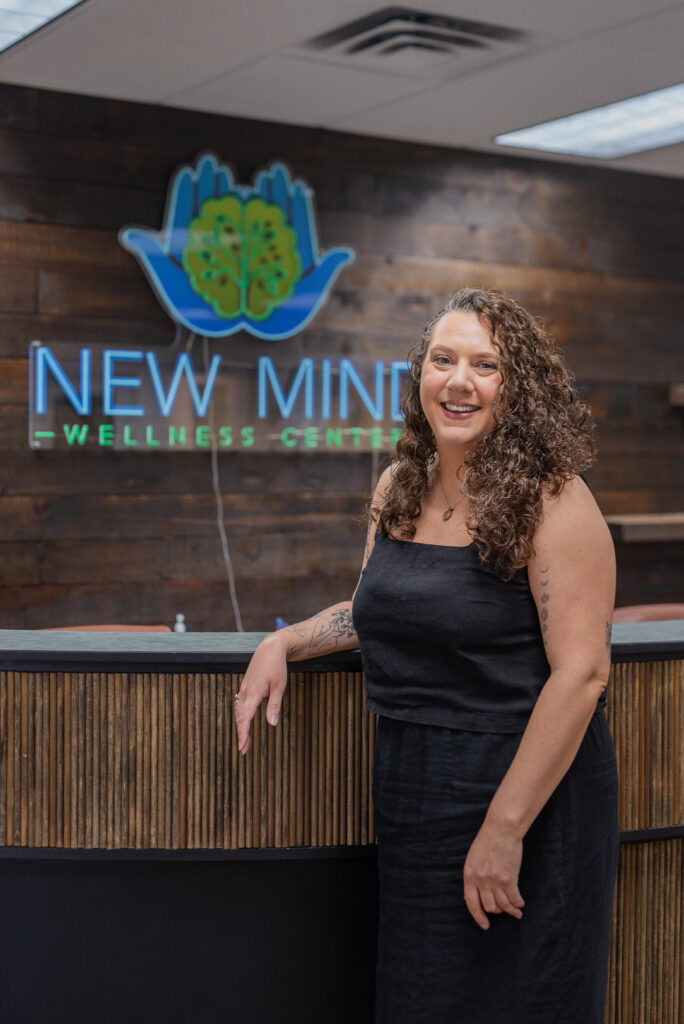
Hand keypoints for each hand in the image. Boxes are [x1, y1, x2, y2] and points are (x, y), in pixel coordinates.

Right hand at [234, 632, 287, 754]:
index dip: (243, 733)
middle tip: (244, 750)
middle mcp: (246, 691)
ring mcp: (244, 688)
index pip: (245, 718)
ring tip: (245, 741)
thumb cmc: (276, 667)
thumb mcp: (279, 687)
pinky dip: (241, 716)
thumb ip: (274, 705)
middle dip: (241, 734)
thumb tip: (272, 724)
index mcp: (253, 692)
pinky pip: (241, 704)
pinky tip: (245, 722)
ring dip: (241, 726)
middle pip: (240, 717)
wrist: (269, 649)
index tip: (242, 746)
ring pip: (239, 711)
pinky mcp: (246, 686)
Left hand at [463, 819, 524, 929]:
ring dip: (510, 910)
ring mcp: (494, 881)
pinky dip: (518, 904)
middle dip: (497, 911)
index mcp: (469, 875)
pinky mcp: (509, 879)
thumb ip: (474, 876)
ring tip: (516, 912)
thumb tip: (477, 894)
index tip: (485, 925)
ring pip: (503, 905)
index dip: (478, 916)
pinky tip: (521, 904)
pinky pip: (514, 898)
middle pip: (489, 906)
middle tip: (503, 910)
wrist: (501, 829)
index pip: (471, 903)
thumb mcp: (473, 859)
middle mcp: (480, 881)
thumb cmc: (488, 841)